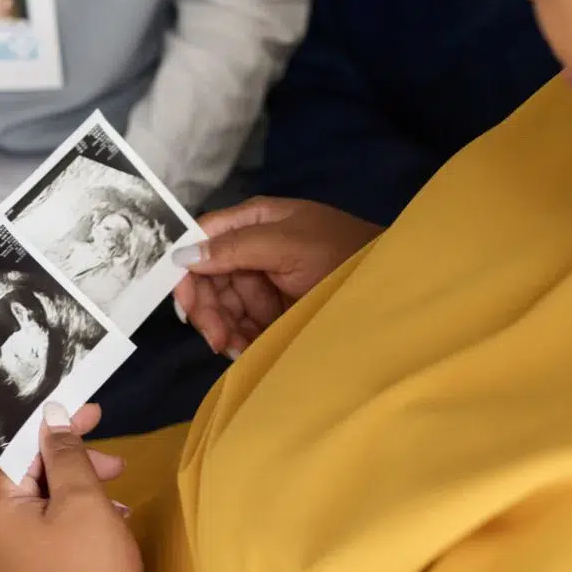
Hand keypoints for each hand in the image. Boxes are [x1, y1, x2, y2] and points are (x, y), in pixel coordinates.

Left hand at [0, 403, 143, 571]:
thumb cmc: (90, 569)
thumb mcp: (83, 501)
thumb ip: (66, 454)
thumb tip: (51, 416)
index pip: (16, 451)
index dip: (53, 426)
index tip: (89, 411)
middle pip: (29, 475)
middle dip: (73, 462)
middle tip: (113, 462)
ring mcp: (7, 556)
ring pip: (42, 501)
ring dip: (81, 489)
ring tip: (118, 495)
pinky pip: (46, 527)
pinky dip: (76, 516)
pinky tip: (109, 520)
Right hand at [171, 197, 381, 356]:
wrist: (390, 289)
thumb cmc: (341, 254)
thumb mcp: (288, 244)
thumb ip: (236, 248)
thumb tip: (181, 255)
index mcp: (254, 221)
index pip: (204, 239)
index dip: (187, 268)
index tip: (184, 303)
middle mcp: (253, 249)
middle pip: (207, 277)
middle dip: (206, 307)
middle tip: (215, 337)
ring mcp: (263, 282)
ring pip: (221, 305)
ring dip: (220, 328)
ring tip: (232, 348)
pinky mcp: (273, 311)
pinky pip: (240, 325)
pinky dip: (236, 339)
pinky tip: (242, 350)